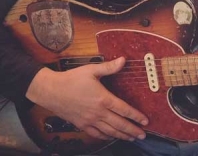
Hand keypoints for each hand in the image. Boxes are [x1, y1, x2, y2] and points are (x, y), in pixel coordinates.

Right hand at [26, 57, 147, 140]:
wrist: (50, 91)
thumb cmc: (71, 79)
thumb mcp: (92, 70)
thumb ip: (109, 67)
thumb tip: (123, 60)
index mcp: (103, 99)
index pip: (124, 110)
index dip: (136, 116)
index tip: (146, 121)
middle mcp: (98, 113)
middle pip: (119, 124)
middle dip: (133, 130)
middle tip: (143, 135)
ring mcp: (89, 121)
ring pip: (109, 131)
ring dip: (122, 135)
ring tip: (132, 138)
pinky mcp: (81, 125)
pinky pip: (96, 134)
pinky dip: (106, 137)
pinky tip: (111, 137)